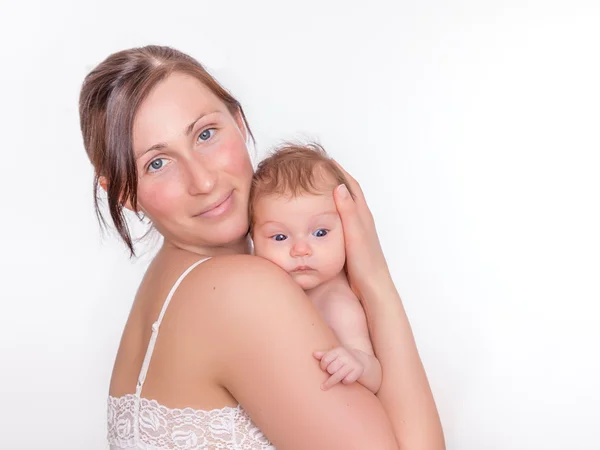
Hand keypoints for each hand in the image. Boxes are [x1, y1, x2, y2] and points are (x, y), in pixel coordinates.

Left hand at [313, 347, 364, 389]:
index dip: (322, 366)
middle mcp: (346, 356)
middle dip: (329, 372)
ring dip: (332, 381)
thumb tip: (314, 354)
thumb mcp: (334, 354)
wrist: (360, 359)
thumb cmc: (342, 357)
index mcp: (338, 350)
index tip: (323, 368)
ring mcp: (352, 363)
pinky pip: (347, 380)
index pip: (325, 359)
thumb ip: (323, 354)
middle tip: (330, 372)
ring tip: (325, 386)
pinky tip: (344, 379)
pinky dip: (344, 382)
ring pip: (338, 376)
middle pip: (331, 369)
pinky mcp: (358, 370)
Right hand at [332, 162, 389, 297]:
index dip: (339, 172)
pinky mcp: (352, 241)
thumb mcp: (354, 234)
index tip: (325, 160)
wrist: (373, 286)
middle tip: (319, 170)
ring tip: (317, 188)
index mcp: (362, 214)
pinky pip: (340, 219)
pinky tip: (322, 217)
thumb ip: (347, 211)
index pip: (351, 186)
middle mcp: (361, 219)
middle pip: (348, 193)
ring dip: (334, 195)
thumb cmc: (364, 261)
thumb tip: (339, 186)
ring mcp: (357, 230)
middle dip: (335, 179)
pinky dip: (332, 211)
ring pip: (344, 206)